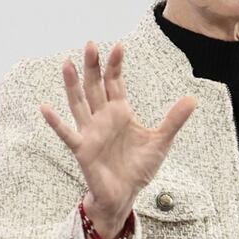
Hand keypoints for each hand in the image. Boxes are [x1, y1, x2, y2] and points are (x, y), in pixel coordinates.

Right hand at [40, 41, 196, 238]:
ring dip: (72, 85)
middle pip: (95, 87)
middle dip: (93, 67)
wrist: (125, 194)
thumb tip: (193, 98)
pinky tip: (45, 108)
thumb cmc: (138, 167)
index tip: (118, 46)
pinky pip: (67, 133)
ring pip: (79, 103)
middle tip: (90, 44)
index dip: (115, 65)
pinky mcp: (82, 149)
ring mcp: (90, 132)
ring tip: (67, 64)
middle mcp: (103, 118)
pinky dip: (56, 122)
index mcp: (120, 112)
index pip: (116, 83)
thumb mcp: (161, 141)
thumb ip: (174, 120)